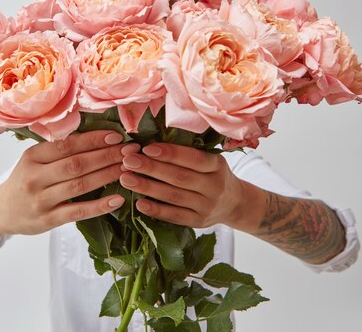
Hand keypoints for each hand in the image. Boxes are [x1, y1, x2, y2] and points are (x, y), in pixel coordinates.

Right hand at [0, 130, 140, 239]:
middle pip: (77, 163)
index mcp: (33, 156)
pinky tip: (118, 199)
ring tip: (129, 169)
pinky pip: (78, 212)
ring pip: (80, 185)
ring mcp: (41, 200)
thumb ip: (58, 152)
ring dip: (107, 175)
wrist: (0, 212)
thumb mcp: (34, 161)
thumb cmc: (24, 181)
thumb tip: (97, 137)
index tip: (116, 136)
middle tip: (131, 150)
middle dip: (107, 155)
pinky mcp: (47, 220)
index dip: (94, 140)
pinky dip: (99, 205)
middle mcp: (35, 177)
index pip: (68, 145)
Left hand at [119, 143, 246, 228]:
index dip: (170, 153)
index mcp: (217, 166)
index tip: (146, 147)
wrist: (235, 203)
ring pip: (174, 197)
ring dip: (148, 187)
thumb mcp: (211, 160)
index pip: (194, 158)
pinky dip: (156, 210)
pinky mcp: (199, 223)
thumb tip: (152, 138)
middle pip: (180, 177)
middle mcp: (215, 187)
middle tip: (128, 161)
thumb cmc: (214, 174)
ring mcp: (207, 207)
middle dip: (152, 168)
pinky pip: (175, 216)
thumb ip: (189, 151)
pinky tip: (139, 203)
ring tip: (126, 178)